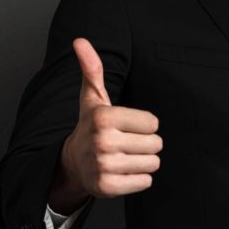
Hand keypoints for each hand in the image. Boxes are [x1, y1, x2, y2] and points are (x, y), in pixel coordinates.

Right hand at [48, 38, 161, 212]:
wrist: (72, 164)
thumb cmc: (90, 127)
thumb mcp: (92, 98)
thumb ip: (92, 68)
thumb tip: (80, 41)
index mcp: (104, 117)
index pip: (153, 123)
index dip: (144, 125)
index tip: (125, 126)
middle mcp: (103, 141)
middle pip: (156, 144)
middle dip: (145, 145)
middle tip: (125, 143)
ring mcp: (104, 166)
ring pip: (153, 164)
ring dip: (142, 162)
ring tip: (123, 157)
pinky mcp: (108, 187)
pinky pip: (145, 182)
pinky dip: (138, 179)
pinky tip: (121, 172)